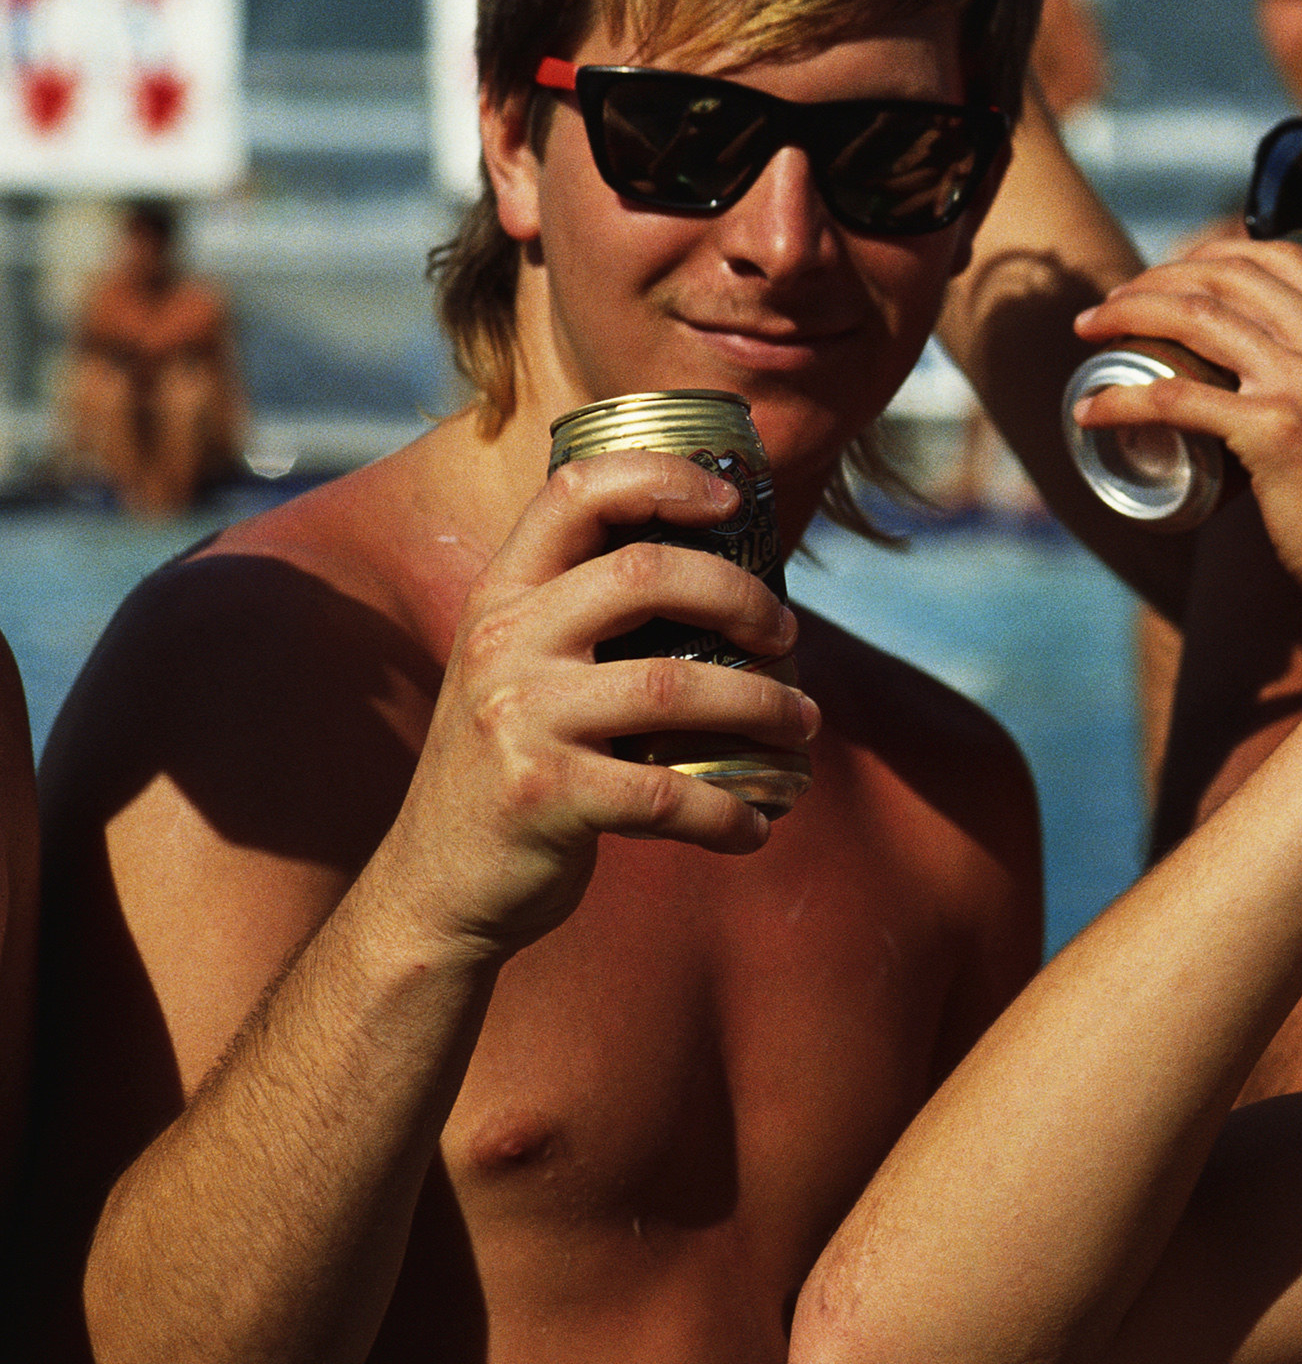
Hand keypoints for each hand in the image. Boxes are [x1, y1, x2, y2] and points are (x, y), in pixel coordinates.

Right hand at [360, 449, 816, 963]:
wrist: (436, 886)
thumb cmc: (513, 768)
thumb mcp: (521, 671)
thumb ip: (588, 620)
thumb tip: (730, 584)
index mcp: (502, 596)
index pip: (576, 491)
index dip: (661, 477)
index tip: (729, 501)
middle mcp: (502, 643)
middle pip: (647, 573)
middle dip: (741, 596)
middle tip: (786, 634)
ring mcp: (517, 717)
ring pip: (675, 685)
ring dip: (763, 706)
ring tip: (802, 726)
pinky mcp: (543, 796)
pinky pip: (667, 795)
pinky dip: (728, 814)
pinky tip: (753, 826)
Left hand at [1073, 237, 1301, 633]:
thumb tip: (1296, 361)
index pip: (1278, 256)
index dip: (1210, 254)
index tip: (1170, 276)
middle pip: (1228, 277)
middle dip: (1156, 278)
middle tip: (1113, 304)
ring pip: (1195, 318)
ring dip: (1126, 315)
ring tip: (1090, 332)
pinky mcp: (1273, 433)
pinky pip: (1177, 398)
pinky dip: (1123, 398)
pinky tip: (1092, 408)